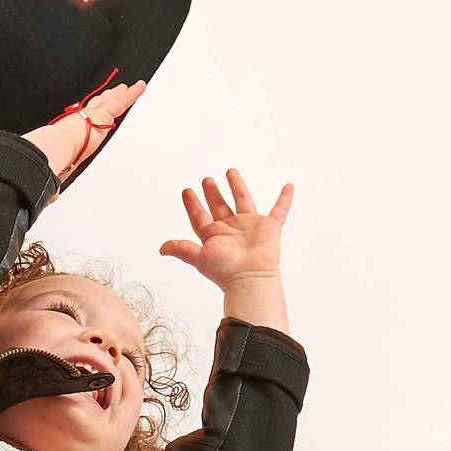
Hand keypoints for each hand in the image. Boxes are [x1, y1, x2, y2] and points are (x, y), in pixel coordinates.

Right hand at [23, 78, 147, 201]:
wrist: (54, 148)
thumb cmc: (51, 157)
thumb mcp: (55, 171)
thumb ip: (56, 184)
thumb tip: (52, 197)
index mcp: (69, 131)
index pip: (80, 119)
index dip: (85, 114)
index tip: (87, 111)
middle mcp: (81, 120)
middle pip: (96, 106)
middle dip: (104, 98)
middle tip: (113, 92)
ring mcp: (93, 116)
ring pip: (110, 101)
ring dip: (119, 94)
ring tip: (126, 88)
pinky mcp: (104, 115)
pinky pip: (122, 102)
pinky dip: (132, 94)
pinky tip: (140, 87)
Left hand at [158, 169, 292, 287]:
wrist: (249, 278)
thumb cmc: (225, 271)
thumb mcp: (199, 258)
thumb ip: (182, 250)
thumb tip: (162, 249)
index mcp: (214, 236)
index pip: (200, 217)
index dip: (192, 205)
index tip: (186, 191)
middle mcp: (231, 230)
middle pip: (219, 206)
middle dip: (212, 193)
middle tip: (206, 180)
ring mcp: (250, 227)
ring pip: (243, 201)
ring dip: (237, 187)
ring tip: (230, 172)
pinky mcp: (270, 228)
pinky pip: (279, 210)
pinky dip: (285, 199)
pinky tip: (288, 187)